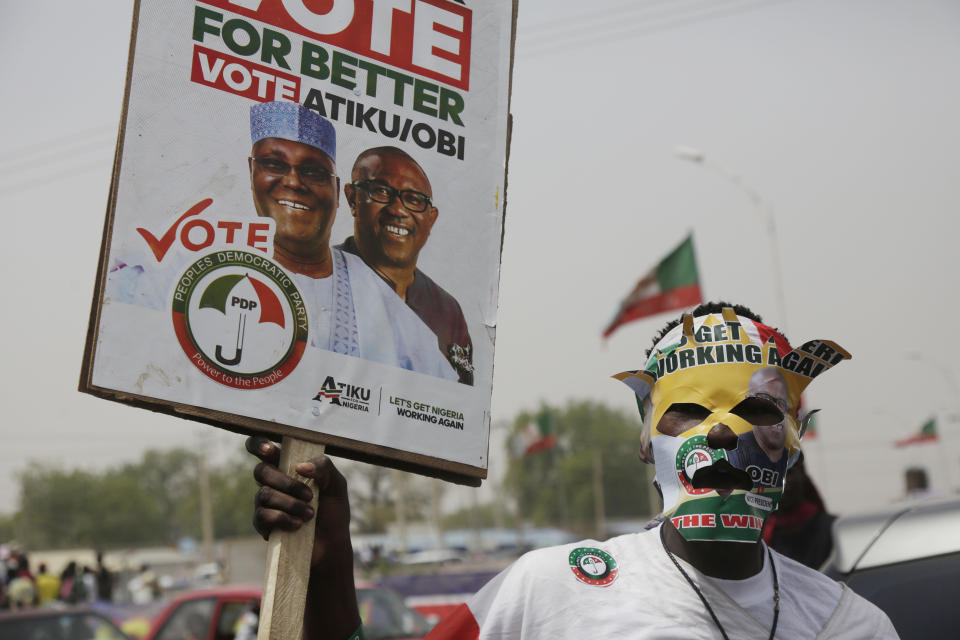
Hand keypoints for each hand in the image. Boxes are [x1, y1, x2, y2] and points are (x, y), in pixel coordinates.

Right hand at [246, 436, 351, 568]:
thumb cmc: (333, 511)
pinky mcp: (262, 524)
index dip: (259, 444)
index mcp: (288, 467)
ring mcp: (265, 504)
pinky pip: (262, 515)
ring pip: (264, 494)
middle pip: (261, 471)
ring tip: (310, 514)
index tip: (269, 449)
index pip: (264, 449)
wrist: (332, 544)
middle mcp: (273, 483)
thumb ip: (325, 468)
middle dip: (285, 482)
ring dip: (290, 504)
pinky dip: (283, 518)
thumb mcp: (336, 485)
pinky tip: (298, 525)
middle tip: (310, 495)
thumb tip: (300, 466)